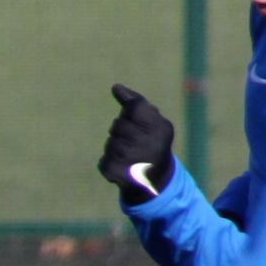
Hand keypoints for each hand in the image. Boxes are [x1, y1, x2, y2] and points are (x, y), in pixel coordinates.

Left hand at [98, 84, 175, 201]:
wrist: (157, 179)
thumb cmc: (153, 140)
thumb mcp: (153, 120)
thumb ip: (136, 102)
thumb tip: (116, 87)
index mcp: (161, 128)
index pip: (134, 107)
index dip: (130, 110)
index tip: (134, 118)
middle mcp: (149, 145)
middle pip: (118, 125)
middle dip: (122, 130)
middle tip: (135, 142)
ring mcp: (132, 161)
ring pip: (110, 143)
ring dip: (115, 147)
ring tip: (131, 156)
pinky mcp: (117, 174)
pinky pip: (103, 160)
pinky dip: (109, 162)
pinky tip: (124, 168)